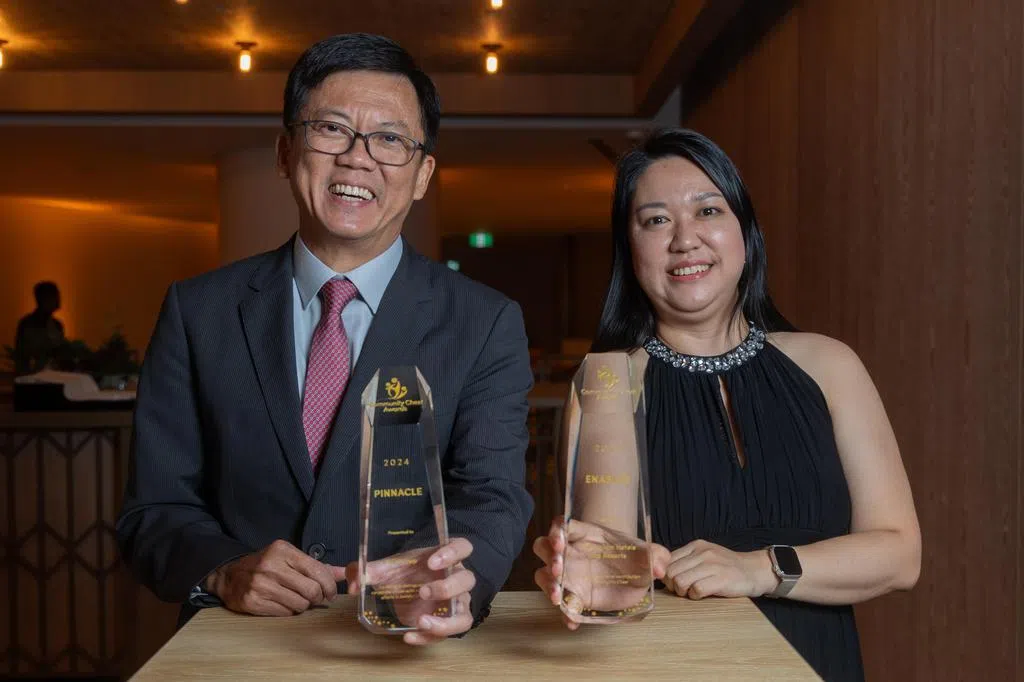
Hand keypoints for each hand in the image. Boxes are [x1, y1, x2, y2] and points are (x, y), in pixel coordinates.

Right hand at [207, 539, 345, 615]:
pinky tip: (283, 603)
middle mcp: (271, 566)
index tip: (330, 592)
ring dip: (303, 605)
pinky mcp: (253, 601)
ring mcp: (260, 585)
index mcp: (283, 550)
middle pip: (312, 590)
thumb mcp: (289, 558)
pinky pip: (285, 613)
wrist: (230, 576)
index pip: (318, 570)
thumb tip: (345, 573)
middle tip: (316, 598)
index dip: (330, 585)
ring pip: (300, 604)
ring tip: (297, 599)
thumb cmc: (265, 566)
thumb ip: (317, 566)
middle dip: (318, 597)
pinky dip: (289, 611)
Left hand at [346, 537, 475, 645]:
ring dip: (446, 621)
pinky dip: (431, 637)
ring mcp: (457, 602)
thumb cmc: (406, 574)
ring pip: (464, 613)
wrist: (408, 591)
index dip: (452, 553)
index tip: (432, 562)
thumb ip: (368, 571)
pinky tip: (410, 636)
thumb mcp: (388, 569)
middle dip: (446, 588)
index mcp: (445, 557)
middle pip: (467, 580)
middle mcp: (456, 578)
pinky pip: (450, 634)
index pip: (462, 547)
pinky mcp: (450, 622)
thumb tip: (352, 583)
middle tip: (422, 592)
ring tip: (421, 622)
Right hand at [533, 518, 668, 628]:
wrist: (633, 578)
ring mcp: (569, 575)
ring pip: (543, 575)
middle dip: (548, 557)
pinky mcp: (573, 596)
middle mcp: (571, 553)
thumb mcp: (649, 554)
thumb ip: (657, 555)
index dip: (556, 532)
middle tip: (558, 570)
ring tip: (558, 597)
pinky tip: (573, 621)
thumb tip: (659, 568)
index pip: (562, 525)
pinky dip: (565, 613)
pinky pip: (562, 605)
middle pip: (544, 547)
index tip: (560, 542)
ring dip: (547, 586)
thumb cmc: (634, 558)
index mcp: (585, 535)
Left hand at [664, 540, 774, 598]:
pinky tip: (702, 595)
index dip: (667, 575)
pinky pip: (696, 590)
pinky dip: (696, 596)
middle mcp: (703, 552)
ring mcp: (712, 565)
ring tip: (693, 592)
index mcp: (696, 546)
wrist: (755, 571)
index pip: (667, 560)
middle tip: (683, 590)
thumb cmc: (727, 568)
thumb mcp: (706, 557)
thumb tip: (663, 574)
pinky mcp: (721, 579)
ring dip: (683, 592)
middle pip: (670, 572)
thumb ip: (687, 561)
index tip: (674, 582)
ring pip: (680, 581)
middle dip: (673, 585)